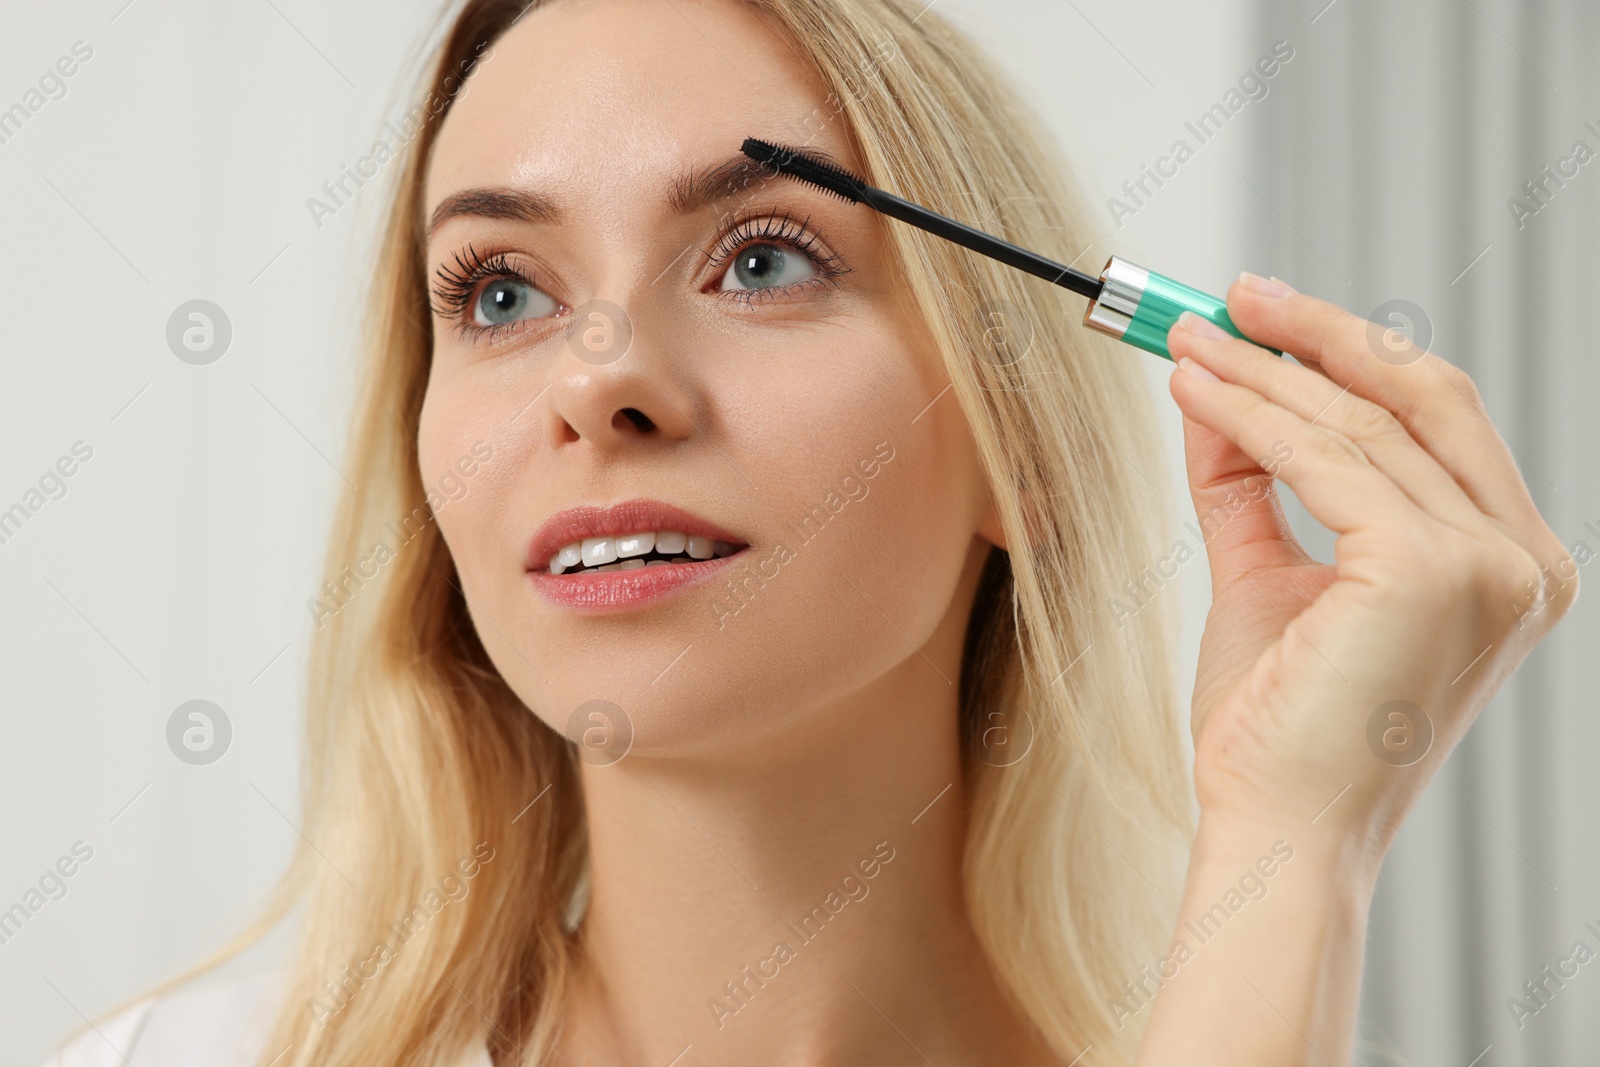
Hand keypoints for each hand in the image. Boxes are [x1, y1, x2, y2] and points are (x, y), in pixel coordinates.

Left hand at [1164, 273, 1577, 870]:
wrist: (1274, 826)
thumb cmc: (1278, 723)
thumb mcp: (1269, 576)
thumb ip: (1251, 481)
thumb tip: (1216, 381)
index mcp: (1507, 562)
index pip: (1436, 421)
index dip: (1351, 353)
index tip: (1265, 314)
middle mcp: (1522, 561)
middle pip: (1419, 397)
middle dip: (1318, 333)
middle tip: (1227, 296)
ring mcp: (1489, 564)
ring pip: (1359, 423)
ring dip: (1262, 370)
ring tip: (1183, 341)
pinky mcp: (1430, 569)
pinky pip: (1322, 460)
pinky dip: (1251, 415)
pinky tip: (1195, 387)